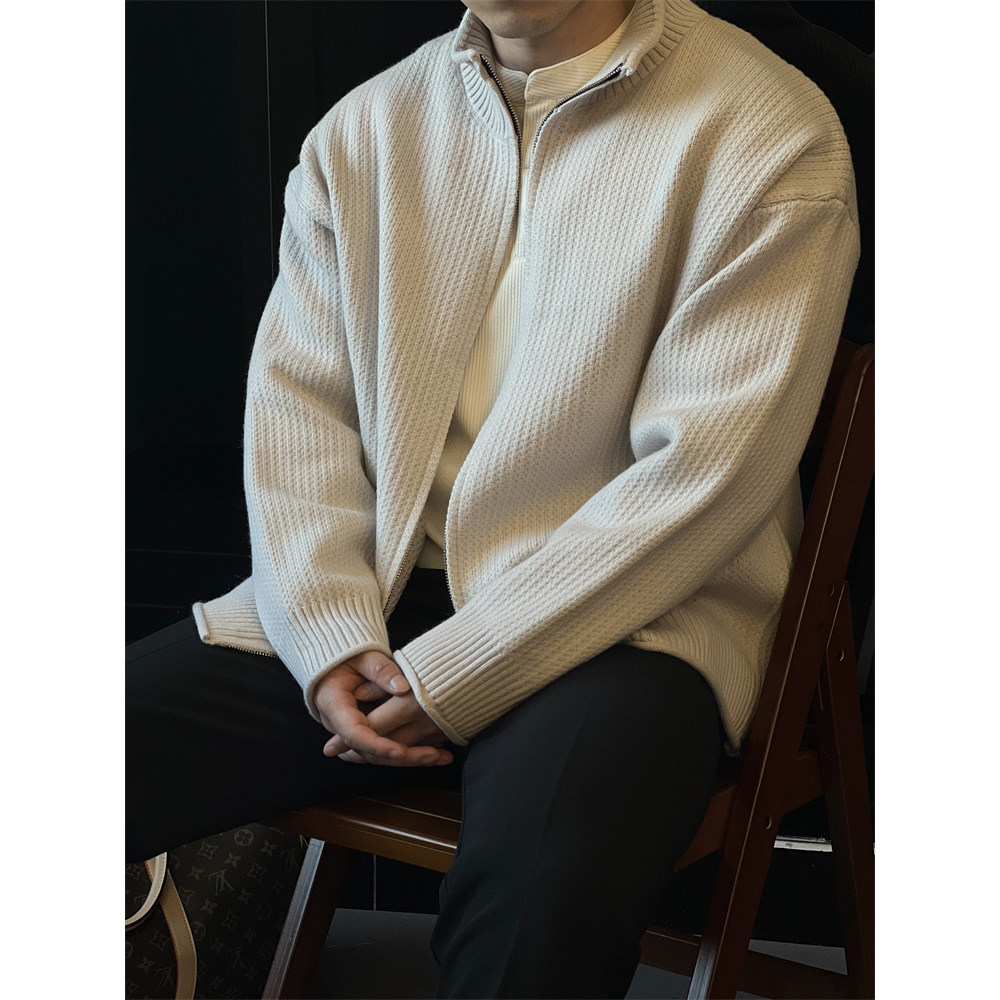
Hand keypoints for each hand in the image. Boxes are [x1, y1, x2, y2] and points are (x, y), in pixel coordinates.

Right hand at [312, 651, 450, 766]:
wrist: (332, 660)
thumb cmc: (345, 654)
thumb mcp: (362, 655)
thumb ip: (380, 670)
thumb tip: (403, 688)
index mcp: (334, 705)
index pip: (354, 734)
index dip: (378, 745)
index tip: (400, 751)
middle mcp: (341, 725)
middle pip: (370, 751)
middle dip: (403, 756)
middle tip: (434, 756)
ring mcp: (353, 731)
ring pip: (380, 754)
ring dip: (411, 757)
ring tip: (442, 756)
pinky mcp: (366, 731)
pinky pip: (385, 745)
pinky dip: (409, 748)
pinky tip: (435, 750)